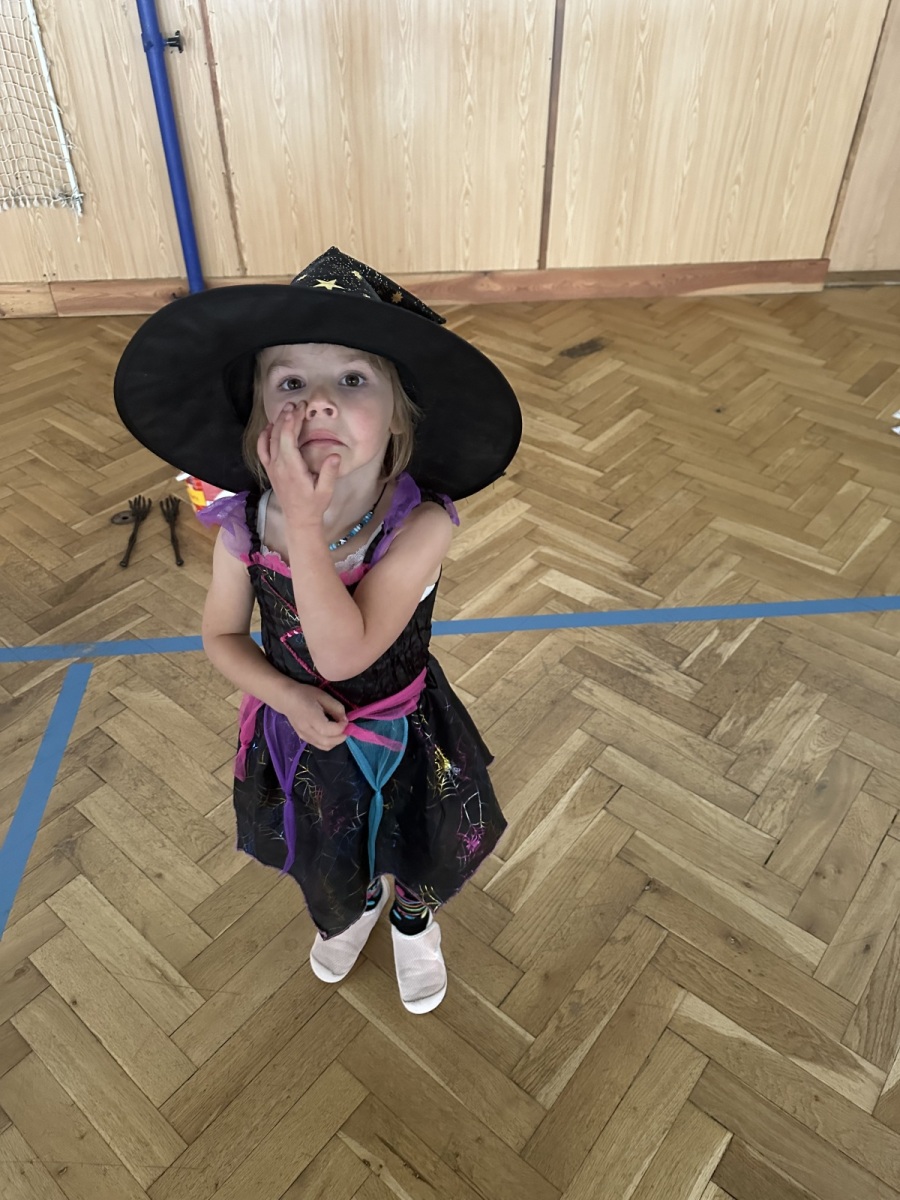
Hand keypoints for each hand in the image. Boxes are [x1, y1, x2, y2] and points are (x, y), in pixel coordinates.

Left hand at [257, 401, 340, 529]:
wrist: (299, 519)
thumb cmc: (314, 505)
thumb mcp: (326, 491)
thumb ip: (329, 473)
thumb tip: (336, 455)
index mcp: (292, 468)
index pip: (288, 438)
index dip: (293, 420)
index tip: (301, 408)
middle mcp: (278, 466)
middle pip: (278, 434)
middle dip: (287, 416)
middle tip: (296, 403)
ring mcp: (272, 468)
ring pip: (270, 440)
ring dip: (277, 423)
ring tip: (287, 410)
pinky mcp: (270, 470)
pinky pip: (262, 450)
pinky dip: (264, 436)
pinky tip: (270, 427)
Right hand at [281, 683, 347, 750]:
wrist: (287, 699)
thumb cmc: (305, 694)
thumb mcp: (323, 696)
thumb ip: (336, 708)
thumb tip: (345, 720)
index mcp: (311, 718)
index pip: (329, 730)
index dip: (341, 727)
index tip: (346, 719)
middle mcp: (307, 730)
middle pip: (327, 742)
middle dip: (341, 737)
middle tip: (347, 727)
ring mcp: (304, 736)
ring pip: (325, 746)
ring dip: (336, 741)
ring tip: (340, 730)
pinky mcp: (304, 739)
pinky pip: (320, 745)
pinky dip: (330, 742)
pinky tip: (332, 732)